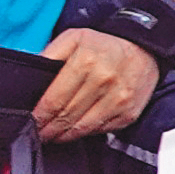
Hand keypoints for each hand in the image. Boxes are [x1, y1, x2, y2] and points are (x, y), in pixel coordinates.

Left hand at [32, 29, 160, 142]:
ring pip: (83, 128)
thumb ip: (49, 54)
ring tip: (51, 135)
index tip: (30, 122)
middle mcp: (104, 81)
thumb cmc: (104, 45)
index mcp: (86, 62)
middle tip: (37, 132)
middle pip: (67, 116)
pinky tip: (74, 130)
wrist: (144, 48)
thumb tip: (31, 76)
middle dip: (48, 128)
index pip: (55, 99)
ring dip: (64, 135)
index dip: (39, 116)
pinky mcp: (129, 113)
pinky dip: (85, 132)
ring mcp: (119, 100)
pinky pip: (101, 130)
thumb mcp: (73, 38)